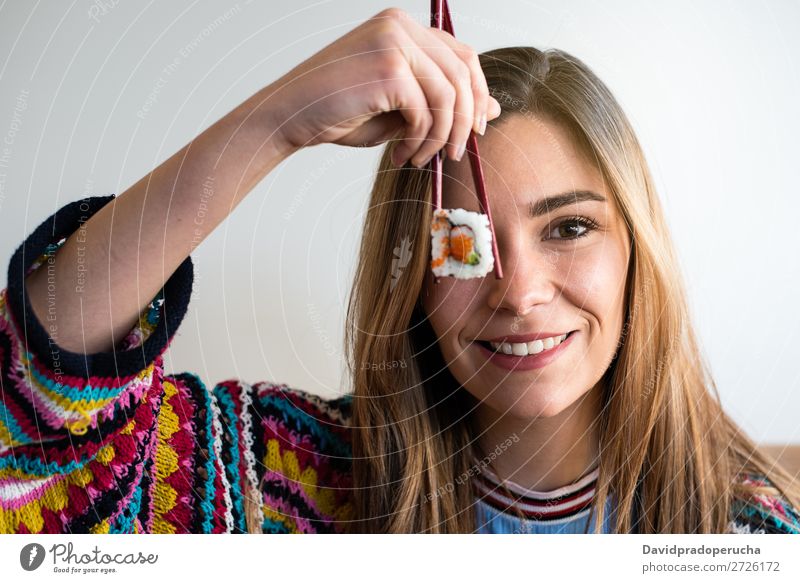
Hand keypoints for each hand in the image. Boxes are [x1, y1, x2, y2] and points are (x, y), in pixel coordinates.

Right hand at [264, 7, 501, 167]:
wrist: (287, 116)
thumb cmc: (336, 112)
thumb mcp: (398, 107)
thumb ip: (440, 103)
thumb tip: (492, 110)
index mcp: (402, 26)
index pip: (462, 55)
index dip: (477, 95)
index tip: (474, 130)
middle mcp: (400, 25)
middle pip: (463, 73)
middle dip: (466, 121)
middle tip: (454, 154)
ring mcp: (394, 42)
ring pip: (449, 96)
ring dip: (440, 138)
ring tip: (417, 158)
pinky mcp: (388, 68)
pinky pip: (427, 112)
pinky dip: (419, 142)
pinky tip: (400, 154)